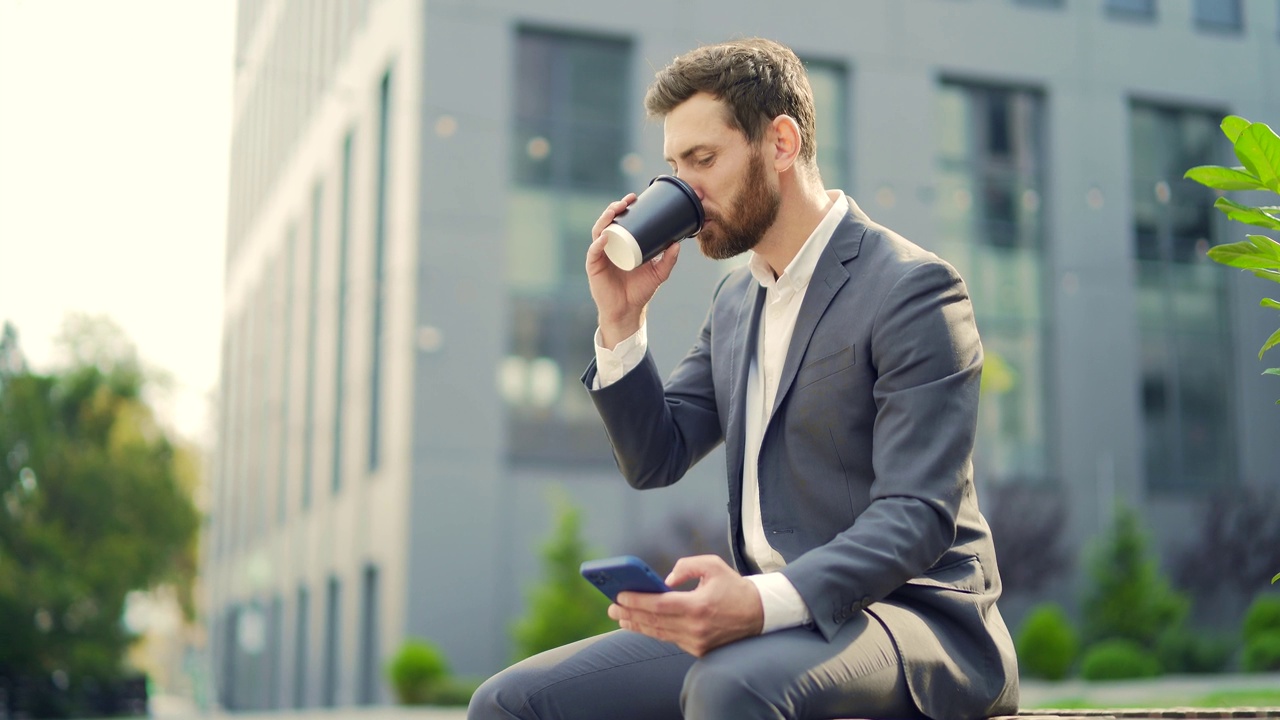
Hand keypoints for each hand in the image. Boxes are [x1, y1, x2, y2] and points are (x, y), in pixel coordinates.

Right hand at [586, 194, 681, 348]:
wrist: (628, 312)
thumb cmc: (640, 291)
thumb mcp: (658, 273)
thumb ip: (669, 260)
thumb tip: (679, 243)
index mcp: (621, 244)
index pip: (620, 221)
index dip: (624, 208)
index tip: (634, 198)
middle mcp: (608, 247)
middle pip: (607, 222)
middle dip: (614, 208)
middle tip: (627, 201)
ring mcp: (600, 256)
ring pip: (598, 232)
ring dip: (605, 220)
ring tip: (615, 212)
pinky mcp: (594, 267)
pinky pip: (594, 252)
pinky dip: (598, 244)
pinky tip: (605, 236)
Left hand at [608, 555, 762, 656]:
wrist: (758, 614)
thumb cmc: (733, 586)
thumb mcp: (712, 565)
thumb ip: (686, 566)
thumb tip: (665, 580)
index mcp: (698, 606)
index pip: (659, 605)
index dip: (636, 601)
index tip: (619, 595)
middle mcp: (695, 627)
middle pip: (654, 621)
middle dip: (629, 613)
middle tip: (611, 607)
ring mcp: (696, 642)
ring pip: (659, 633)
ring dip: (636, 625)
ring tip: (619, 617)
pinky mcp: (698, 650)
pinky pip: (670, 638)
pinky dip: (653, 631)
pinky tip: (639, 624)